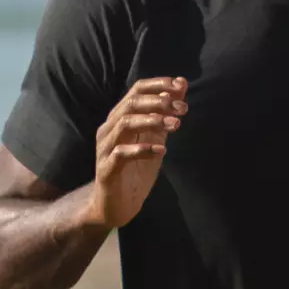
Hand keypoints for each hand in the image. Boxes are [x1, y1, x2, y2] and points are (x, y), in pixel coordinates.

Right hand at [86, 77, 186, 229]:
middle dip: (159, 103)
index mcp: (120, 118)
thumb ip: (166, 113)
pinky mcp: (105, 169)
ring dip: (152, 121)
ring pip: (124, 124)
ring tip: (175, 126)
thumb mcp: (156, 138)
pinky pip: (120, 153)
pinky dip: (141, 149)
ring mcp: (105, 148)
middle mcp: (109, 129)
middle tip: (183, 109)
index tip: (180, 87)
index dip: (158, 85)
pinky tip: (161, 150)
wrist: (116, 205)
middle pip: (130, 104)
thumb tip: (182, 84)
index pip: (136, 91)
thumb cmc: (136, 169)